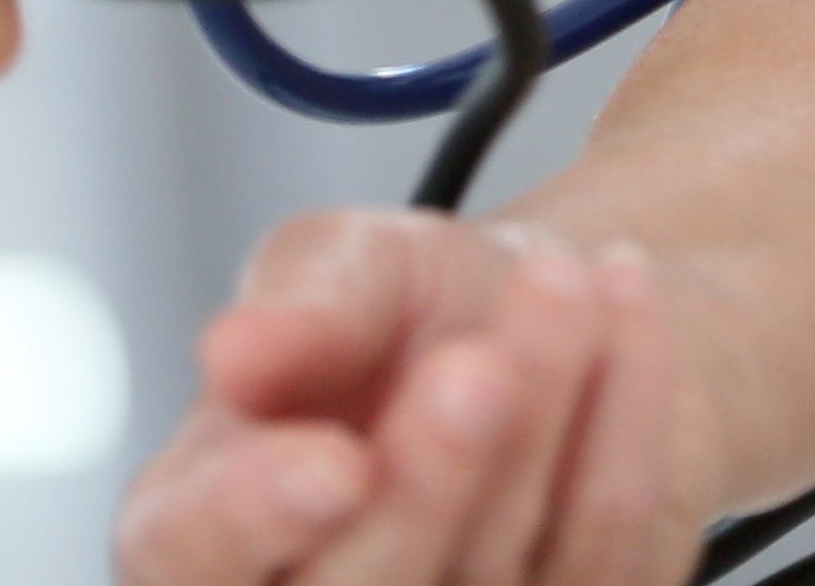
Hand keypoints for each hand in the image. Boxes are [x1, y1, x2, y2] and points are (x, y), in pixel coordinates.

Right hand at [115, 210, 701, 585]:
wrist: (566, 307)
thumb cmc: (426, 309)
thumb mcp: (354, 261)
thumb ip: (301, 299)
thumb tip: (238, 352)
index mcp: (208, 519)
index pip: (189, 554)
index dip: (249, 517)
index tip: (331, 463)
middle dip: (430, 479)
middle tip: (479, 363)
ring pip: (492, 572)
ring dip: (544, 412)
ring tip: (563, 280)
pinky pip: (607, 552)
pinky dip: (626, 417)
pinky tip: (625, 311)